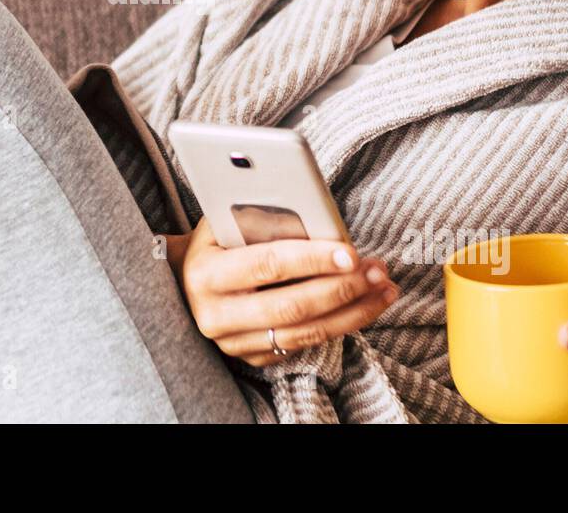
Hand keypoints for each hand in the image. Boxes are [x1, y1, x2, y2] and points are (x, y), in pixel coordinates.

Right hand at [179, 216, 398, 367]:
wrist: (184, 279)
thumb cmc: (215, 240)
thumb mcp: (225, 221)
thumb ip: (259, 216)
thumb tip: (313, 209)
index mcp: (206, 273)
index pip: (268, 265)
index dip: (312, 259)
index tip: (351, 252)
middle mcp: (215, 314)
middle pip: (293, 305)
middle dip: (342, 288)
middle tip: (377, 270)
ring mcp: (233, 342)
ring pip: (305, 333)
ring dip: (353, 311)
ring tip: (383, 289)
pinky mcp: (251, 357)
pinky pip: (304, 346)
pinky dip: (339, 326)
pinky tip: (364, 307)